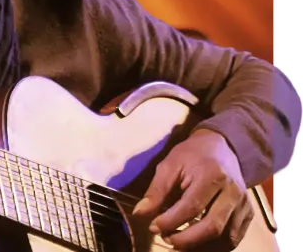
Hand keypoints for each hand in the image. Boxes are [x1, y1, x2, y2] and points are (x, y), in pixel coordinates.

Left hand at [132, 129, 253, 249]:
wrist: (222, 147)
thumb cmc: (193, 155)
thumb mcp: (170, 164)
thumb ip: (156, 190)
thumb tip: (140, 214)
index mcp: (212, 175)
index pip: (191, 207)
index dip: (171, 221)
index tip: (153, 227)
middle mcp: (233, 192)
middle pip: (212, 227)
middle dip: (187, 240)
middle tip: (167, 239)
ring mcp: (244, 204)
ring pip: (226, 239)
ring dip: (201, 247)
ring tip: (178, 243)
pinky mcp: (248, 214)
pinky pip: (233, 239)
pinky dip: (215, 246)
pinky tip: (196, 243)